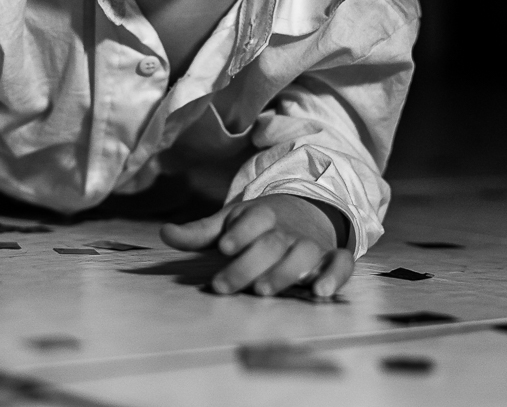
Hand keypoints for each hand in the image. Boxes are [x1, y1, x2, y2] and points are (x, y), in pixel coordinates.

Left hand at [160, 194, 353, 296]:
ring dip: (286, 271)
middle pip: (272, 243)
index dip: (241, 231)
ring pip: (305, 253)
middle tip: (225, 286)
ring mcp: (312, 243)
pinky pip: (341, 264)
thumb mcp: (229, 223)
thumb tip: (165, 233)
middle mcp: (288, 229)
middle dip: (249, 265)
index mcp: (262, 214)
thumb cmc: (257, 225)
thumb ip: (200, 232)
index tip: (224, 247)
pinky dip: (334, 276)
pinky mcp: (331, 258)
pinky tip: (320, 293)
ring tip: (263, 291)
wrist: (304, 212)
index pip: (255, 217)